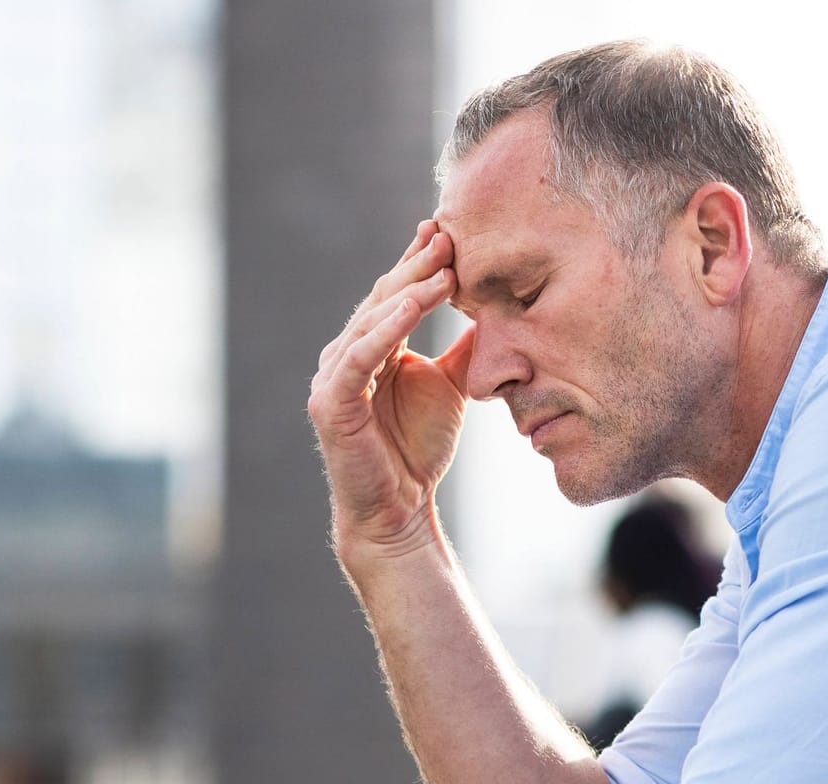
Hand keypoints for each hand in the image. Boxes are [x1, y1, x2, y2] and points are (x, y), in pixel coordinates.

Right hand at [307, 219, 475, 558]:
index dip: (418, 262)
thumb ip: (464, 348)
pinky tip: (412, 306)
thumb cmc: (418, 450)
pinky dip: (385, 329)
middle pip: (381, 299)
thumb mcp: (450, 385)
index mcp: (370, 348)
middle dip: (416, 266)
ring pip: (370, 322)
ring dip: (406, 292)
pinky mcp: (330, 403)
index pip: (393, 294)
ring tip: (442, 268)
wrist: (398, 510)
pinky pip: (359, 358)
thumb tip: (498, 308)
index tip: (448, 229)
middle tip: (448, 235)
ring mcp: (332, 378)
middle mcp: (344, 355)